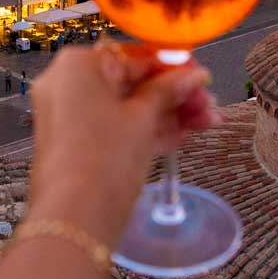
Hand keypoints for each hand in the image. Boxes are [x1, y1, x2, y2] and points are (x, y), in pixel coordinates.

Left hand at [29, 43, 218, 247]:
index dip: (171, 65)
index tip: (199, 74)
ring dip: (168, 114)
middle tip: (208, 101)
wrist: (74, 222)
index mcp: (77, 65)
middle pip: (131, 82)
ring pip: (128, 108)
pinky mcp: (80, 147)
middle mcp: (68, 86)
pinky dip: (149, 131)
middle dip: (174, 94)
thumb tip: (194, 75)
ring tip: (209, 121)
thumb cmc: (105, 157)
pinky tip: (186, 135)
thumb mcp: (144, 118)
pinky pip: (119, 128)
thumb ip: (170, 90)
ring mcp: (72, 118)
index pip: (132, 56)